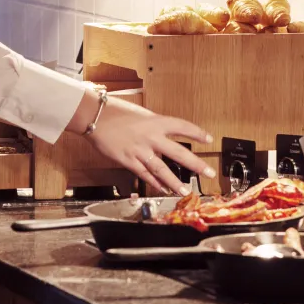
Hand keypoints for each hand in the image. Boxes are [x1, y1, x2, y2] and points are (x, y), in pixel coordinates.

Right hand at [74, 93, 214, 194]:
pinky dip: (154, 183)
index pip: (182, 126)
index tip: (209, 139)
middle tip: (209, 172)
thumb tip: (165, 138)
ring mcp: (139, 150)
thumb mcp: (142, 115)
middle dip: (196, 164)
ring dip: (174, 181)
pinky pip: (144, 174)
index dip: (197, 133)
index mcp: (156, 121)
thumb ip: (155, 127)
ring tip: (185, 190)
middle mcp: (150, 137)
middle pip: (178, 153)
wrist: (95, 117)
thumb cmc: (117, 112)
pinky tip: (163, 189)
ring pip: (161, 169)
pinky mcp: (127, 160)